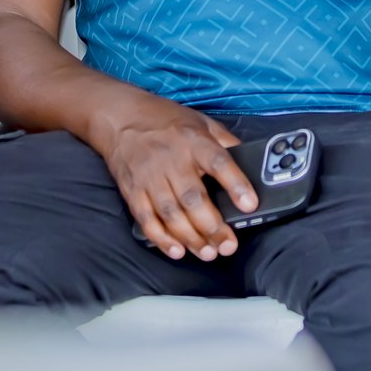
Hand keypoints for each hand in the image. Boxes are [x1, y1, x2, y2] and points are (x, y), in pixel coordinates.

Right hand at [89, 93, 258, 261]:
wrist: (119, 117)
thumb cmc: (164, 120)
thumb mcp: (201, 122)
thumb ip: (225, 142)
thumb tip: (251, 161)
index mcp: (194, 141)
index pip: (218, 163)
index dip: (236, 184)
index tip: (249, 205)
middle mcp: (171, 159)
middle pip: (193, 197)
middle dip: (212, 226)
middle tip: (228, 246)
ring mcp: (149, 177)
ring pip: (171, 213)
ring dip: (190, 237)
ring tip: (207, 252)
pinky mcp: (132, 191)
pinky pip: (147, 219)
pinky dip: (161, 238)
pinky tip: (177, 250)